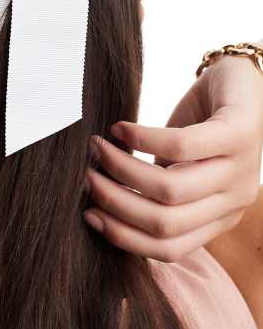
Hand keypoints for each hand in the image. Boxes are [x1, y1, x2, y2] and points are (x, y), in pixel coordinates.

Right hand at [84, 48, 262, 261]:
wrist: (237, 80)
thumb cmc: (200, 126)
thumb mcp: (177, 168)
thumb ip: (152, 193)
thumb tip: (100, 205)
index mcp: (218, 217)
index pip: (169, 248)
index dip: (123, 236)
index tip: (88, 214)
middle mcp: (234, 201)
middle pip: (165, 223)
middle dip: (115, 203)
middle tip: (86, 178)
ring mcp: (242, 169)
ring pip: (170, 189)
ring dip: (122, 169)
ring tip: (98, 149)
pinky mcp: (240, 134)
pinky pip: (180, 146)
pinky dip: (140, 139)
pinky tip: (120, 129)